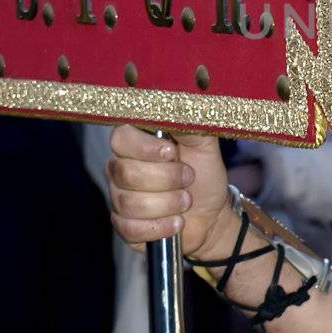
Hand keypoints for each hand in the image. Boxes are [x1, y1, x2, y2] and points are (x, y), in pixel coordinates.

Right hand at [107, 126, 233, 257]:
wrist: (212, 213)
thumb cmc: (204, 174)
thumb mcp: (204, 145)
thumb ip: (190, 123)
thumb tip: (180, 104)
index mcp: (136, 142)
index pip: (120, 137)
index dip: (145, 148)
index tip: (172, 152)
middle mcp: (120, 167)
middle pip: (126, 173)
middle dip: (167, 179)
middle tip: (189, 178)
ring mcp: (118, 197)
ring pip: (130, 202)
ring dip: (168, 204)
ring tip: (186, 200)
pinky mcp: (123, 225)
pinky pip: (131, 228)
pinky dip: (161, 227)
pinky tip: (177, 222)